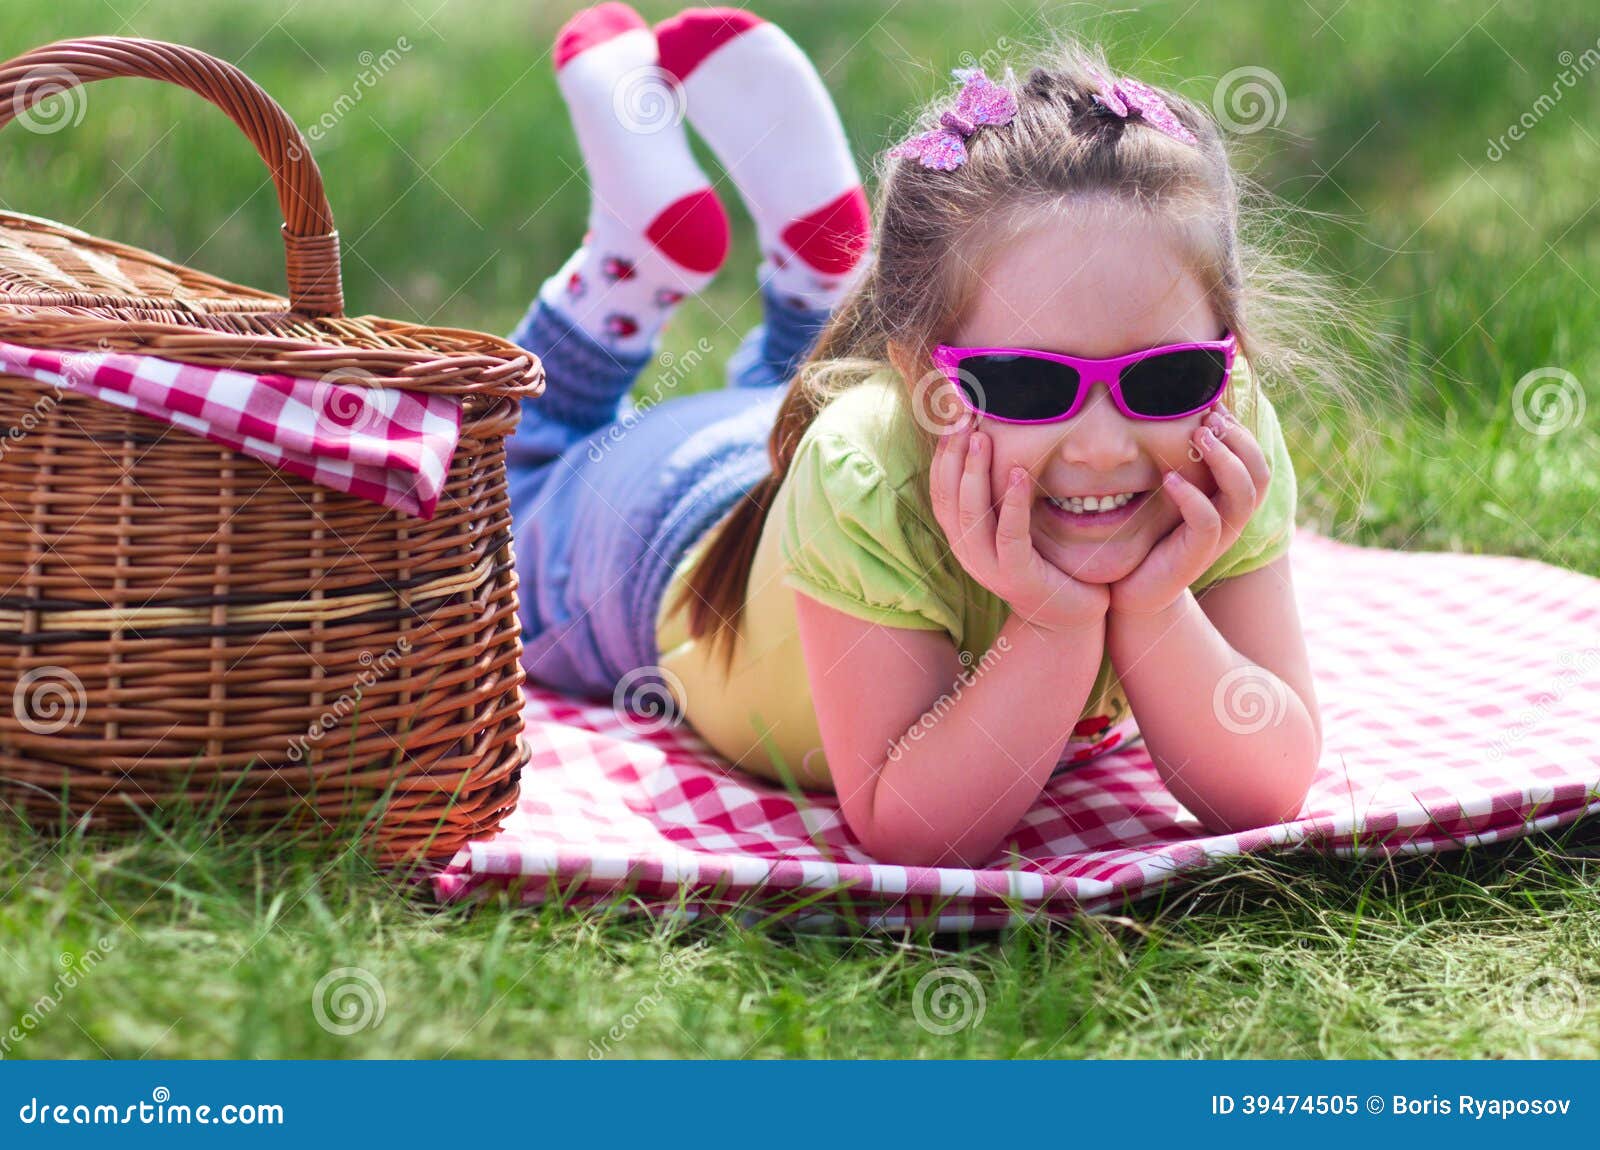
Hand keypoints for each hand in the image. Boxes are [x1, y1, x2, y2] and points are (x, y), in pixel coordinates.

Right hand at [930, 423, 1109, 634]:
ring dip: (974, 473)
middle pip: (946, 495)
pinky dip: (1011, 503)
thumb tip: (998, 431)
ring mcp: (988, 566)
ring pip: (970, 514)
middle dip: (952, 452)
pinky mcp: (1016, 576)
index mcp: (962, 533)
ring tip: (982, 438)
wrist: (1069, 616)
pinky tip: (1017, 473)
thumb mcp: (1016, 520)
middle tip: (962, 414)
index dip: (942, 448)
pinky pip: (1009, 535)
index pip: (940, 485)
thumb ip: (1002, 489)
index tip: (953, 410)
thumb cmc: (1046, 560)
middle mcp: (966, 550)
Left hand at [1109, 402, 1271, 617]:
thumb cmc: (1146, 536)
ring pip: (1244, 495)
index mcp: (1228, 499)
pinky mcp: (1195, 555)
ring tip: (1197, 436)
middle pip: (1260, 473)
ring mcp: (1217, 538)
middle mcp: (1230, 517)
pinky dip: (1192, 496)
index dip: (1241, 430)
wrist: (1130, 589)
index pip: (1254, 459)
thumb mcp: (1164, 492)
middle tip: (1208, 418)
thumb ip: (1177, 461)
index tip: (1214, 406)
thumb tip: (1174, 414)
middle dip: (1239, 440)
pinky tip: (1168, 478)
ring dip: (1224, 460)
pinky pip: (1207, 521)